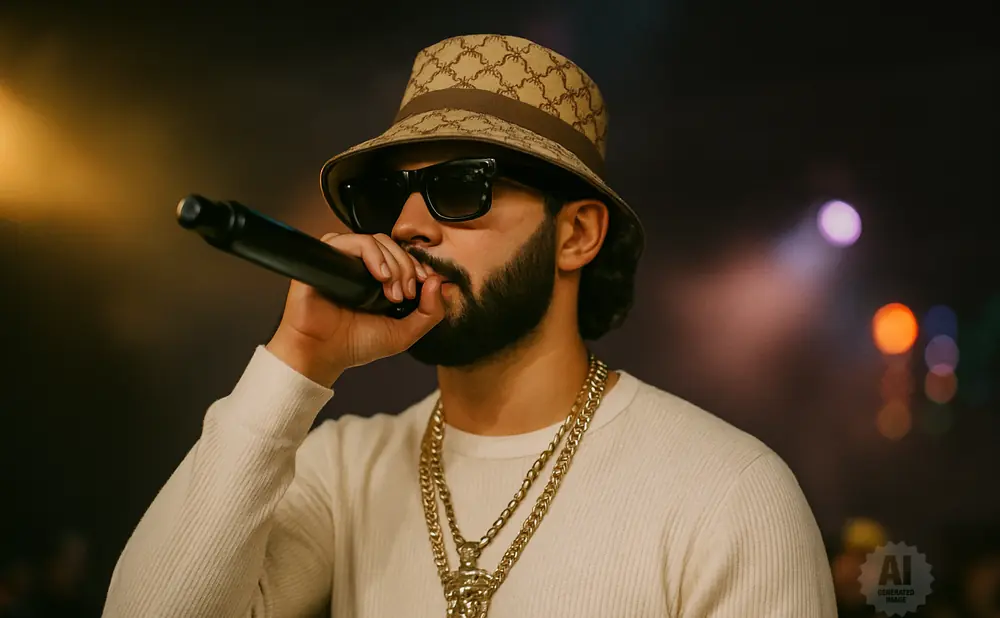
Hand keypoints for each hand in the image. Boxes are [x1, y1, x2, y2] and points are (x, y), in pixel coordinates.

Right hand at [265, 232, 445, 385]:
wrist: (321, 354)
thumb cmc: (356, 344)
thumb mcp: (405, 333)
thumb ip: (430, 313)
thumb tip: (440, 283)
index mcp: (378, 278)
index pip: (403, 255)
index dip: (417, 265)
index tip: (426, 283)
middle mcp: (360, 266)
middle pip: (391, 245)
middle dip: (406, 268)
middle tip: (404, 295)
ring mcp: (342, 260)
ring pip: (374, 241)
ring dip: (391, 262)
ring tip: (391, 292)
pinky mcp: (324, 257)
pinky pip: (348, 241)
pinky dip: (370, 253)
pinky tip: (378, 276)